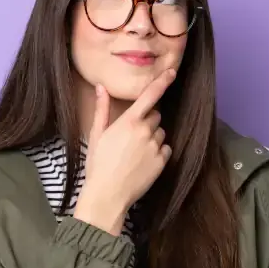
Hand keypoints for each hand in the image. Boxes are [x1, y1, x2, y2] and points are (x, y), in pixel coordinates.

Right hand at [75, 69, 175, 232]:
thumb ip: (102, 109)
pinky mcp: (162, 162)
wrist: (108, 195)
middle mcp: (145, 131)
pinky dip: (158, 152)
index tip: (172, 72)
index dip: (162, 82)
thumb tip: (101, 87)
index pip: (150, 96)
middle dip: (146, 121)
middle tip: (131, 136)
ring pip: (160, 133)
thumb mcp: (96, 135)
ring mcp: (155, 147)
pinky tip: (142, 162)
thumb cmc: (98, 164)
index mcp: (129, 122)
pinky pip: (166, 149)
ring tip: (135, 152)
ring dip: (152, 137)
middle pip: (155, 116)